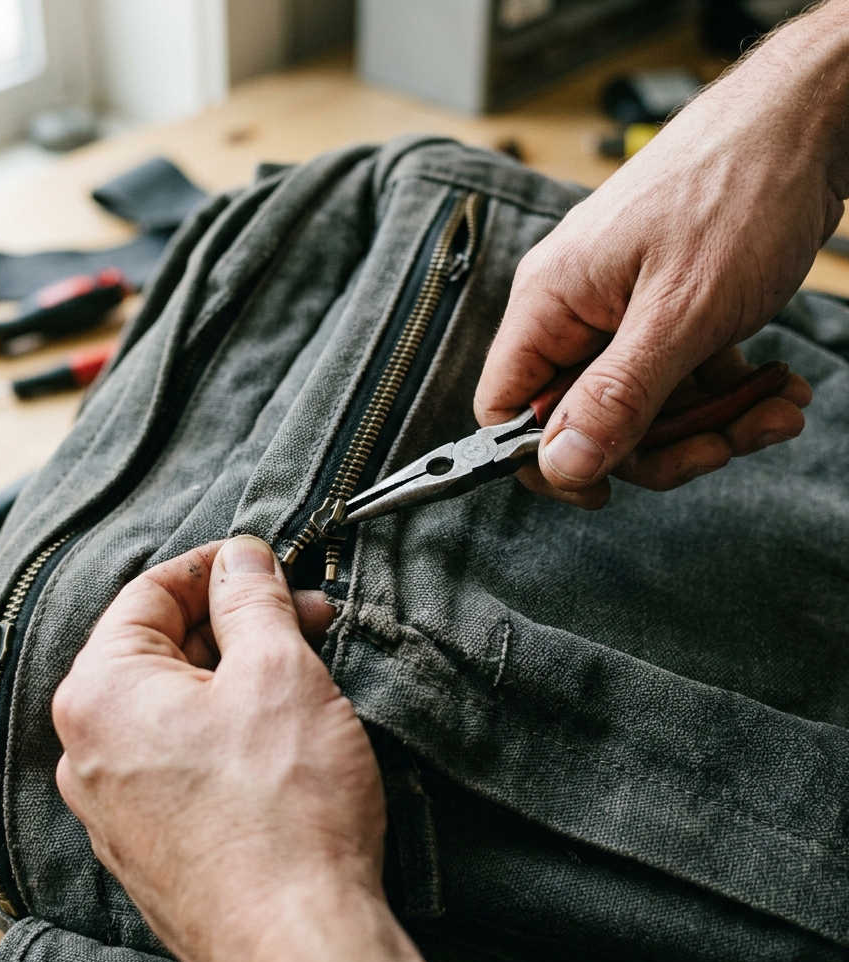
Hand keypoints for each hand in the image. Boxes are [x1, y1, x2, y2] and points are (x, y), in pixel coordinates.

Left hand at [53, 536, 468, 961]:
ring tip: (305, 670)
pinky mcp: (151, 842)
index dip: (214, 566)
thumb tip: (241, 559)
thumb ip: (252, 598)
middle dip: (236, 623)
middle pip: (163, 648)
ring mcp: (116, 804)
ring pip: (176, 705)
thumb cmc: (284, 809)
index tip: (263, 560)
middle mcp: (91, 749)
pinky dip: (227, 728)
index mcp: (101, 693)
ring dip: (237, 674)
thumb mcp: (276, 669)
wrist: (296, 945)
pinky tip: (280, 730)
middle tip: (305, 615)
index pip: (149, 592)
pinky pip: (180, 757)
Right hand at [475, 3, 848, 507]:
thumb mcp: (680, 313)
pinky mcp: (663, 308)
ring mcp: (620, 308)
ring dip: (706, 421)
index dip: (544, 458)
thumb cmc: (740, 188)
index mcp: (550, 302)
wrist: (811, 119)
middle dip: (658, 444)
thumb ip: (617, 396)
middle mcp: (575, 308)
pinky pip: (675, 376)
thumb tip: (560, 464)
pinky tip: (770, 386)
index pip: (506, 406)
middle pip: (584, 418)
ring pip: (638, 403)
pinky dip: (723, 391)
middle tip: (718, 445)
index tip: (602, 488)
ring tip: (768, 408)